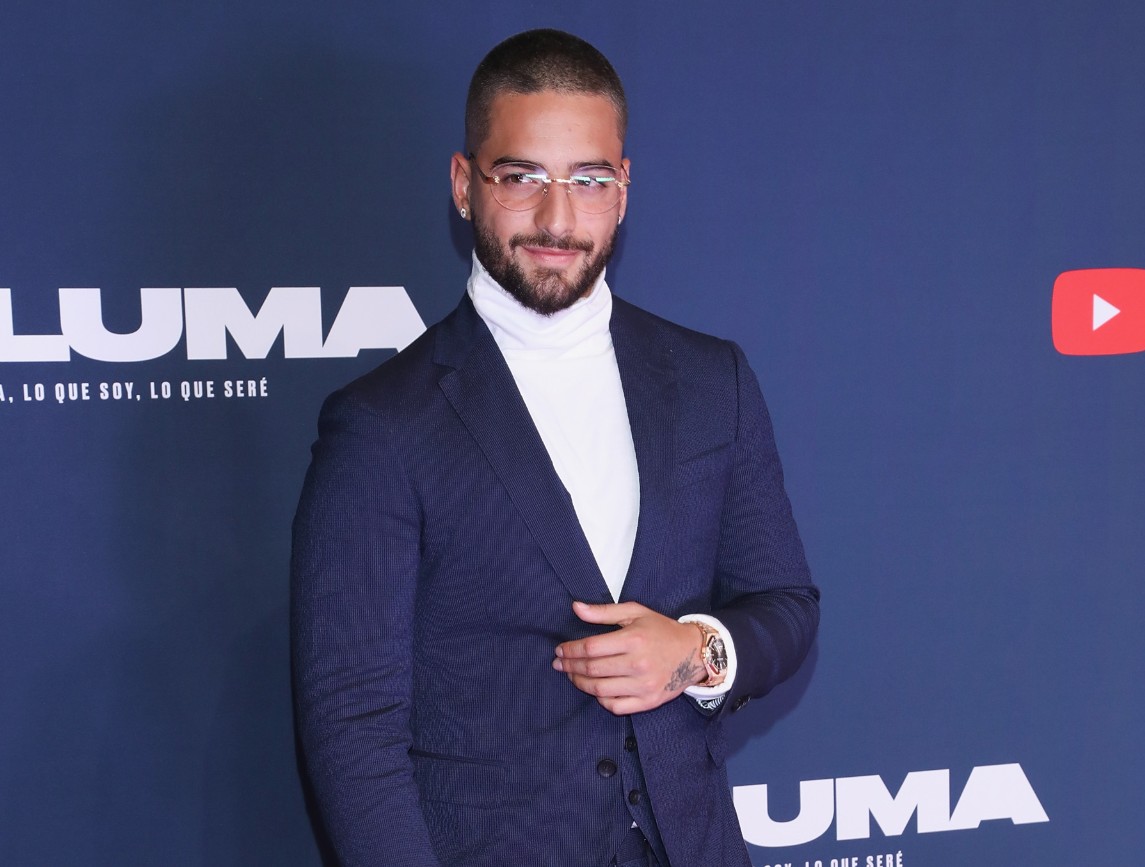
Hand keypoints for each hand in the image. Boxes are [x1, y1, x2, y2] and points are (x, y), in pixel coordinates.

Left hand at [553, 601, 704, 714]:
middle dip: (570, 667)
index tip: (559, 650)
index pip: (591, 648)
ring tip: (572, 676)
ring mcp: (644, 685)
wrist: (694, 652)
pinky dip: (601, 699)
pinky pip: (616, 706)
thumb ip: (603, 612)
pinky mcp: (649, 702)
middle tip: (559, 664)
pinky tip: (595, 690)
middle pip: (592, 669)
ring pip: (600, 690)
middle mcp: (638, 664)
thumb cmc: (661, 630)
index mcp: (633, 639)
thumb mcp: (634, 612)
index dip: (570, 650)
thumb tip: (575, 608)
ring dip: (580, 683)